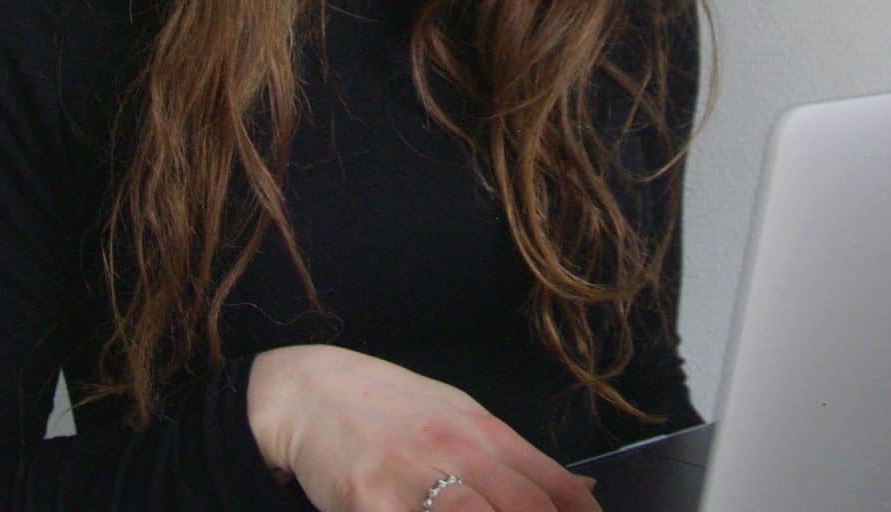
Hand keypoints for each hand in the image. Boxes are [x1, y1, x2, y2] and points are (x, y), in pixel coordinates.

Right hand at [248, 344, 602, 511]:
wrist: (307, 392)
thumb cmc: (388, 408)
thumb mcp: (459, 417)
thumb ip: (517, 460)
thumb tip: (584, 494)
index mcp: (484, 432)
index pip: (556, 489)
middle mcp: (456, 452)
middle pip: (526, 509)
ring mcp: (413, 479)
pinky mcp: (370, 502)